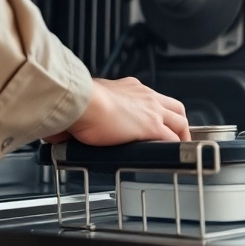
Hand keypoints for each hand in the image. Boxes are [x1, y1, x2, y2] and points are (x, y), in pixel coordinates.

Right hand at [43, 77, 189, 144]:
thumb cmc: (77, 103)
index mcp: (131, 88)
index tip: (158, 119)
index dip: (160, 109)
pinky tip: (175, 157)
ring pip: (180, 122)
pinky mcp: (152, 127)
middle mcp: (145, 95)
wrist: (81, 102)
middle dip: (180, 122)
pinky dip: (176, 148)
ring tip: (180, 149)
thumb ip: (81, 117)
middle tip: (178, 135)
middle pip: (175, 107)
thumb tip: (61, 134)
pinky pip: (173, 139)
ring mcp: (151, 111)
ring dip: (183, 135)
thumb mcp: (84, 106)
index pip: (153, 97)